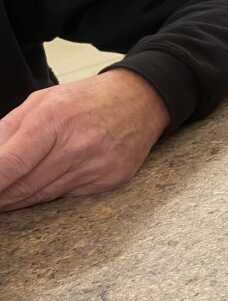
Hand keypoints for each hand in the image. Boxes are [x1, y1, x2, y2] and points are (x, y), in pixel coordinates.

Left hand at [0, 70, 168, 210]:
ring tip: (4, 199)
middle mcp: (76, 144)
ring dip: (18, 200)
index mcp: (53, 118)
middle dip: (0, 196)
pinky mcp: (109, 179)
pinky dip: (48, 195)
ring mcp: (95, 165)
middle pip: (24, 185)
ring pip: (43, 195)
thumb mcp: (42, 101)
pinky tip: (38, 190)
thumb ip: (9, 129)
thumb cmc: (87, 100)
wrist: (141, 101)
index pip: (11, 163)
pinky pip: (67, 196)